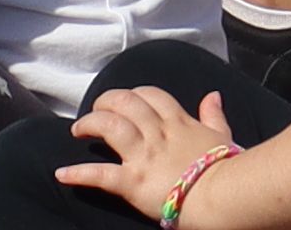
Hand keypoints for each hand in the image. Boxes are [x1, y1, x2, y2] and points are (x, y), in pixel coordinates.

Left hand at [58, 89, 252, 215]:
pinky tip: (63, 173)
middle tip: (96, 110)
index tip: (125, 99)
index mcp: (178, 122)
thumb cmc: (227, 170)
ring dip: (89, 125)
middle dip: (106, 101)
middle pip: (124, 102)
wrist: (225, 197)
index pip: (150, 95)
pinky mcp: (133, 182)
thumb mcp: (223, 137)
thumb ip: (214, 116)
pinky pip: (100, 174)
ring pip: (109, 126)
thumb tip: (213, 95)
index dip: (133, 93)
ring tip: (78, 131)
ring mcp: (144, 156)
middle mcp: (157, 133)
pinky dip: (79, 173)